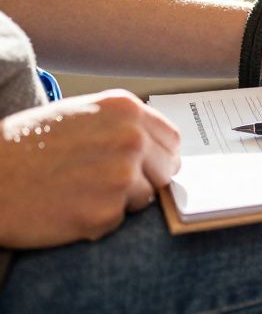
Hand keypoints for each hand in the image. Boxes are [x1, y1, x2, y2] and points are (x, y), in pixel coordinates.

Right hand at [0, 90, 181, 247]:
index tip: (144, 164)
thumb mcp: (78, 115)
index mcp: (124, 109)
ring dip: (120, 200)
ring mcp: (121, 177)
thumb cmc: (23, 145)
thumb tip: (155, 146)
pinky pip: (118, 220)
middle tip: (105, 183)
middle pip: (166, 170)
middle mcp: (130, 139)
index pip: (171, 139)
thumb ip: (120, 126)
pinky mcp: (106, 213)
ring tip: (79, 191)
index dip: (157, 156)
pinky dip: (98, 219)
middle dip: (144, 179)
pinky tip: (68, 207)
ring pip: (145, 197)